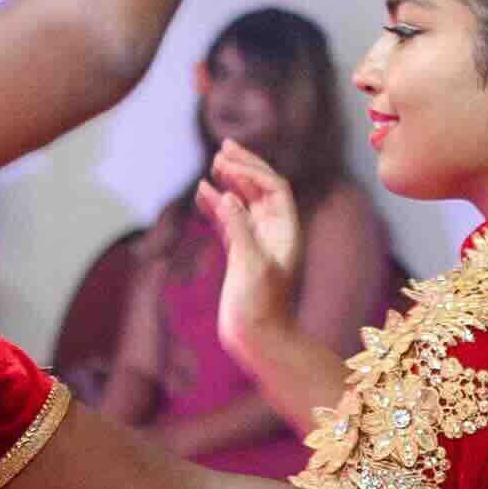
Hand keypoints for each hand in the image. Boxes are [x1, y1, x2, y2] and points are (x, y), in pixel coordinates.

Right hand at [199, 140, 303, 350]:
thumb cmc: (260, 307)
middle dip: (243, 167)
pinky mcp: (240, 255)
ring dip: (230, 183)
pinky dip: (217, 205)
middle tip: (223, 148)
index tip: (227, 161)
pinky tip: (202, 194)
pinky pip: (229, 221)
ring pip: (244, 203)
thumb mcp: (251, 265)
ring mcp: (256, 243)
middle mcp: (274, 233)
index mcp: (285, 231)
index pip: (273, 187)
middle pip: (260, 189)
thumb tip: (229, 194)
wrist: (259, 341)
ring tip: (213, 165)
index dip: (252, 170)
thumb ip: (239, 227)